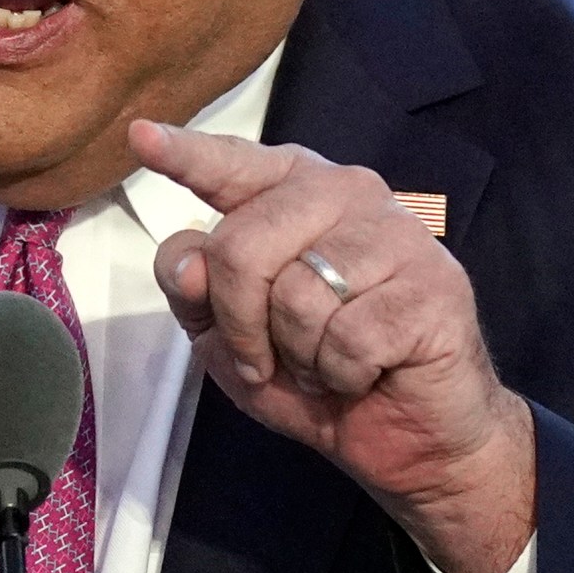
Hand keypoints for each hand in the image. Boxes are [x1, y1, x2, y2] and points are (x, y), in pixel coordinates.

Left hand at [127, 119, 534, 572]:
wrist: (412, 436)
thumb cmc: (318, 374)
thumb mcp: (230, 337)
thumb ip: (195, 291)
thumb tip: (189, 263)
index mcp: (292, 193)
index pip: (232, 165)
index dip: (186, 154)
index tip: (141, 136)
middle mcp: (347, 192)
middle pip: (242, 247)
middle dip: (240, 323)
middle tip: (267, 358)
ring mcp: (396, 233)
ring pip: (297, 297)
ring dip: (299, 356)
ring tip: (326, 361)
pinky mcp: (432, 284)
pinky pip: (347, 338)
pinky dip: (342, 374)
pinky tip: (365, 371)